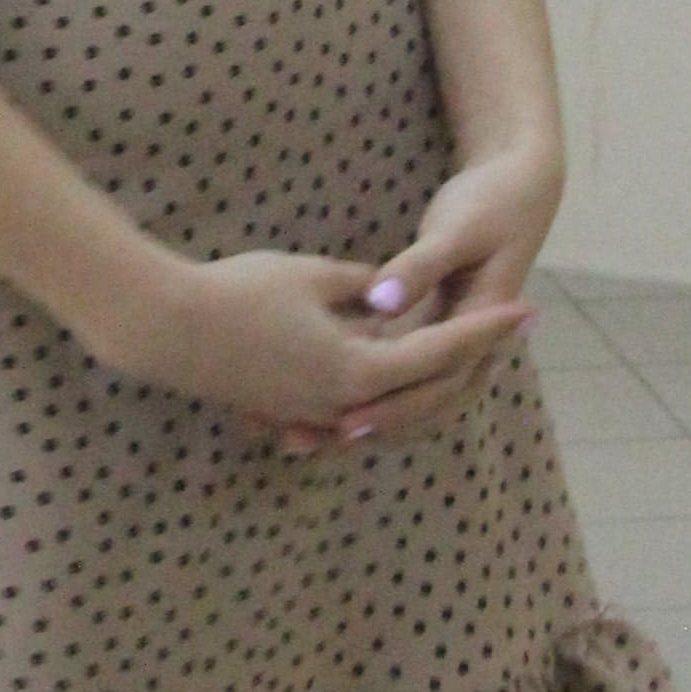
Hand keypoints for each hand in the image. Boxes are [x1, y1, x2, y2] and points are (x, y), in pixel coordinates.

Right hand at [94, 242, 524, 448]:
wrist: (162, 326)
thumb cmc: (239, 292)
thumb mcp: (313, 277)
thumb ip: (361, 286)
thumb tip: (391, 293)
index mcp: (357, 373)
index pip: (441, 352)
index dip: (486, 330)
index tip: (528, 310)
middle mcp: (341, 406)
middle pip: (423, 394)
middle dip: (466, 362)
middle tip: (502, 333)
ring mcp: (310, 415)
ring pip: (385, 409)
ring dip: (421, 386)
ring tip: (452, 354)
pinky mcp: (283, 411)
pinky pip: (346, 411)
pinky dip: (373, 397)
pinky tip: (381, 374)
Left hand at [320, 135, 563, 446]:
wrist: (518, 191)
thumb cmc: (489, 206)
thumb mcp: (458, 231)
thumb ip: (419, 267)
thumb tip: (382, 303)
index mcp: (481, 329)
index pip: (439, 385)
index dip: (392, 408)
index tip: (346, 422)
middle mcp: (473, 349)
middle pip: (422, 408)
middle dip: (365, 427)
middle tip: (307, 440)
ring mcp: (454, 347)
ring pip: (410, 401)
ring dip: (361, 420)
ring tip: (299, 436)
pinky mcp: (433, 337)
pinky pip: (401, 379)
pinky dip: (365, 395)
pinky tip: (314, 405)